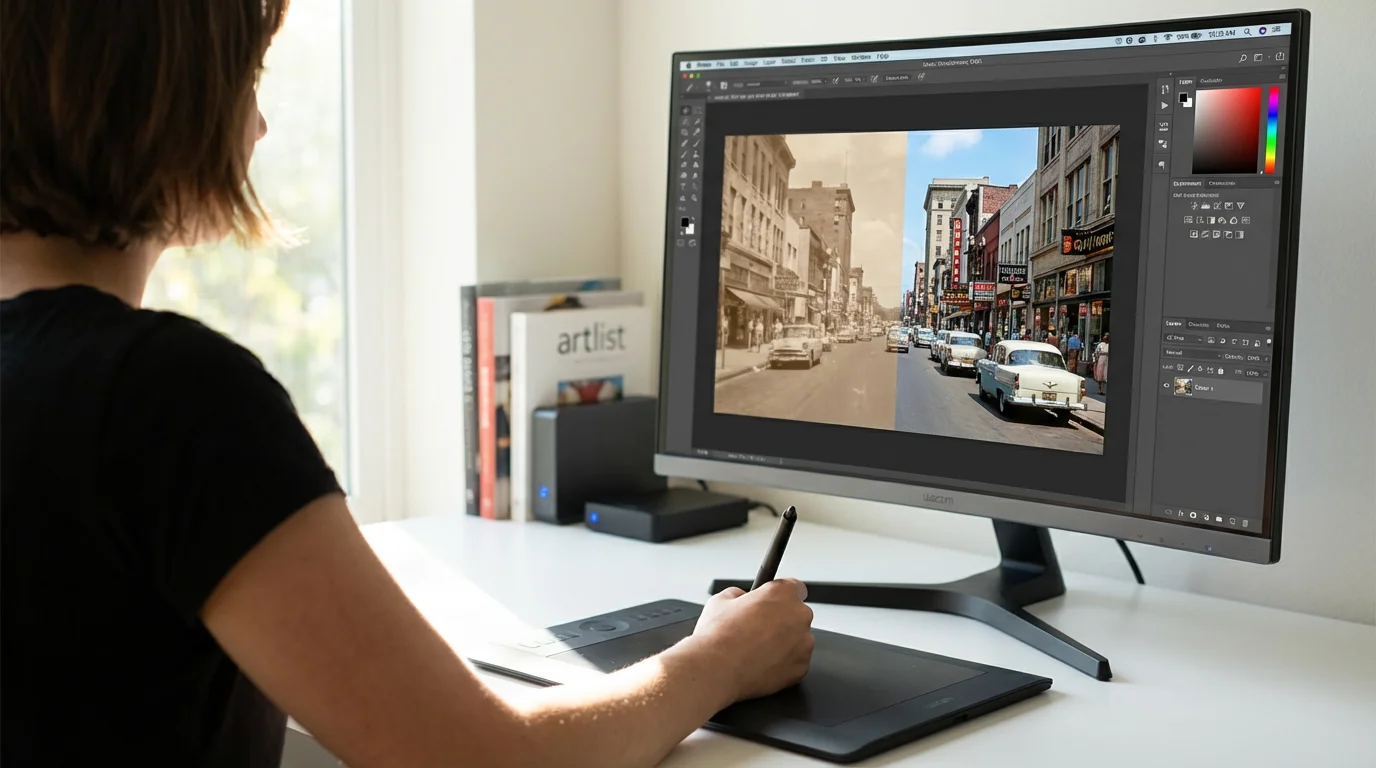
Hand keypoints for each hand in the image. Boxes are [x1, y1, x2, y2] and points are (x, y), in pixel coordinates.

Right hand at [688, 580, 814, 701]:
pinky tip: (761, 663)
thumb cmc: (718, 637)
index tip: (772, 603)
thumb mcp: (721, 600)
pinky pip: (795, 661)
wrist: (716, 671)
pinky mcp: (801, 667)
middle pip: (797, 614)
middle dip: (782, 620)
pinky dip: (783, 663)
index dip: (780, 596)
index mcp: (782, 593)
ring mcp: (803, 643)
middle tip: (758, 630)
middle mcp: (799, 615)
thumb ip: (740, 594)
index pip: (794, 587)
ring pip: (798, 639)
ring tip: (756, 650)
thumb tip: (742, 599)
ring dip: (784, 642)